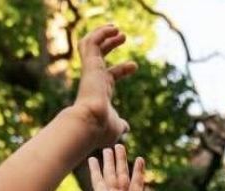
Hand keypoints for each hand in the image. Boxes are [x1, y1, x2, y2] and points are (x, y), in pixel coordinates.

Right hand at [69, 25, 136, 148]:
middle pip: (99, 56)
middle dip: (110, 45)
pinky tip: (113, 30)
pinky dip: (100, 33)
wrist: (92, 123)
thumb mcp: (116, 126)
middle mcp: (93, 79)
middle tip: (123, 36)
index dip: (122, 69)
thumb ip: (120, 125)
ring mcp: (90, 71)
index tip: (135, 66)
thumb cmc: (102, 128)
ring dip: (103, 34)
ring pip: (90, 45)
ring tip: (117, 29)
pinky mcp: (90, 64)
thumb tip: (125, 128)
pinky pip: (91, 41)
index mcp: (99, 91)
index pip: (110, 75)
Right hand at [90, 145, 165, 190]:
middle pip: (122, 177)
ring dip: (110, 161)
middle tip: (120, 146)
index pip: (136, 184)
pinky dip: (95, 170)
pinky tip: (91, 159)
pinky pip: (98, 181)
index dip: (138, 172)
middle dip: (122, 161)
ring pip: (111, 176)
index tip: (140, 158)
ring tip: (109, 147)